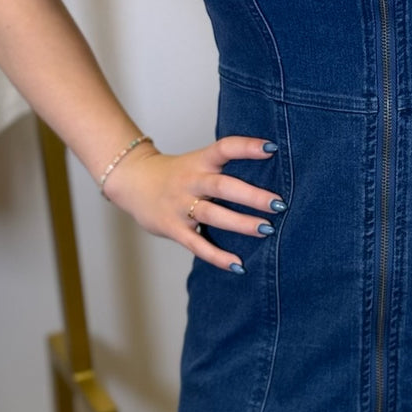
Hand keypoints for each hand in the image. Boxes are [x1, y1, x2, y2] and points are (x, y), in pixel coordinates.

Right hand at [102, 134, 283, 271]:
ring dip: (241, 223)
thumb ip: (225, 166)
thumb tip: (270, 171)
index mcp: (200, 161)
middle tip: (279, 204)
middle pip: (222, 186)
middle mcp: (191, 181)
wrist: (133, 182)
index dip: (247, 147)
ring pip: (213, 215)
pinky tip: (238, 265)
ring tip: (267, 230)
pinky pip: (197, 245)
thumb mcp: (197, 162)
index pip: (224, 148)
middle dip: (252, 196)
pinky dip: (217, 257)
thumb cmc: (177, 174)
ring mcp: (180, 205)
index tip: (272, 148)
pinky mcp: (173, 228)